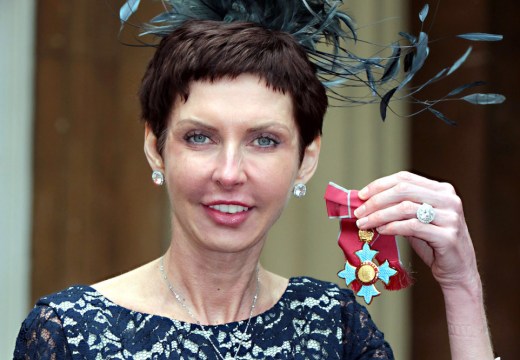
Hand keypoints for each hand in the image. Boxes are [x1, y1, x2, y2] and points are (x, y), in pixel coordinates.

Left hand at [353, 171, 479, 289]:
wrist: (458, 271)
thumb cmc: (432, 244)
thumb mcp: (416, 220)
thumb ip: (398, 208)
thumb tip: (366, 202)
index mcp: (441, 190)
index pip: (405, 178)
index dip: (380, 185)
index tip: (361, 195)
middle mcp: (449, 199)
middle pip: (403, 190)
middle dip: (376, 201)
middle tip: (359, 212)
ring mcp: (450, 217)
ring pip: (405, 208)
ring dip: (379, 216)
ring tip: (365, 224)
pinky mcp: (448, 236)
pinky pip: (413, 227)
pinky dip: (392, 227)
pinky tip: (381, 231)